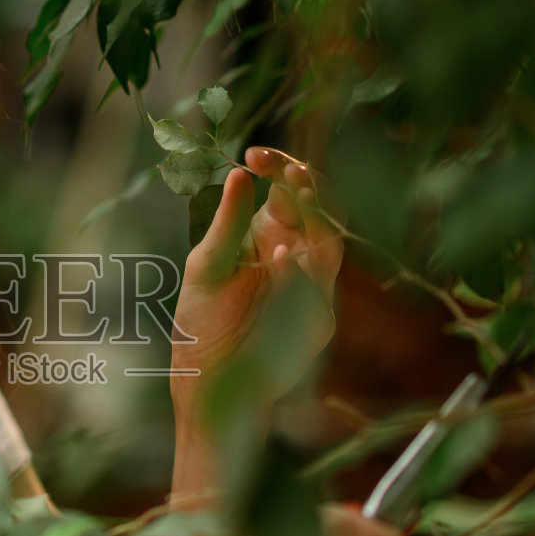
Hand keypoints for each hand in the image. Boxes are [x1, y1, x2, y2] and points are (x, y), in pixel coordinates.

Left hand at [169, 150, 343, 413]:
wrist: (209, 380)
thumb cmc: (203, 319)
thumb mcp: (207, 266)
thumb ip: (227, 223)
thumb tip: (239, 173)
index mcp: (270, 231)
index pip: (288, 187)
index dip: (279, 165)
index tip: (255, 155)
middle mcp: (298, 253)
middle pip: (322, 208)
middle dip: (310, 185)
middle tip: (290, 170)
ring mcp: (312, 286)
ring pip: (331, 242)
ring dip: (317, 216)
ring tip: (296, 191)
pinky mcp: (317, 318)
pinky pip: (317, 288)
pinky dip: (298, 270)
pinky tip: (279, 256)